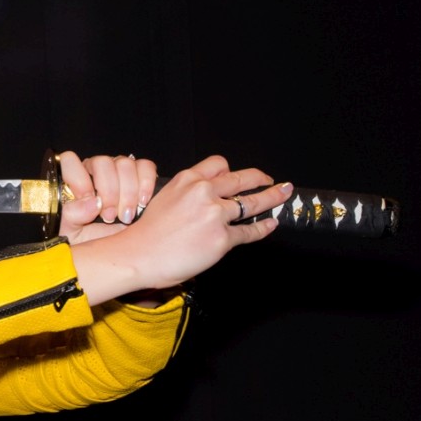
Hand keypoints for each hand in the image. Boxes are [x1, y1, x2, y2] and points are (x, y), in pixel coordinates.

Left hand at [56, 151, 158, 244]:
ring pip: (125, 164)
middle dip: (109, 191)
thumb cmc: (88, 240)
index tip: (89, 202)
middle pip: (102, 162)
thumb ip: (73, 215)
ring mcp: (119, 171)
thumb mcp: (72, 232)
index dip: (79, 179)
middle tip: (109, 216)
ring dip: (128, 192)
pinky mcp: (141, 176)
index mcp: (73, 180)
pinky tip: (142, 203)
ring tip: (126, 216)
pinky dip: (146, 184)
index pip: (70, 161)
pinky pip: (146, 167)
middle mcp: (95, 171)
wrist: (113, 253)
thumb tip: (93, 202)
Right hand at [68, 154, 292, 303]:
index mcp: (187, 180)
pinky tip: (270, 224)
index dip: (232, 170)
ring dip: (272, 198)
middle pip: (241, 179)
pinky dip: (263, 228)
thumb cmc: (147, 233)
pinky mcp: (222, 238)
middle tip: (271, 181)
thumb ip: (187, 195)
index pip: (218, 165)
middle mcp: (203, 192)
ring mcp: (215, 214)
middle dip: (260, 179)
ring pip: (252, 203)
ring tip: (283, 195)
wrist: (138, 255)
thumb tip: (210, 200)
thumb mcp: (164, 200)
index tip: (241, 175)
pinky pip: (249, 231)